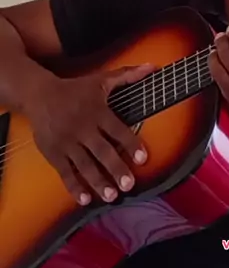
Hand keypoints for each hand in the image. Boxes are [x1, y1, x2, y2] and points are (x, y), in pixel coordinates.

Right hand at [26, 64, 153, 205]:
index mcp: (97, 112)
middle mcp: (82, 128)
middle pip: (101, 151)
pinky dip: (74, 186)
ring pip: (84, 164)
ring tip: (111, 196)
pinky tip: (84, 199)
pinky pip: (64, 172)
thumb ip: (127, 76)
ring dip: (97, 181)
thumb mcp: (101, 80)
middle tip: (129, 184)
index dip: (131, 144)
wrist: (39, 94)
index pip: (117, 130)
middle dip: (115, 168)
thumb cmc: (75, 89)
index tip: (143, 158)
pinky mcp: (53, 152)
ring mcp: (67, 142)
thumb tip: (152, 67)